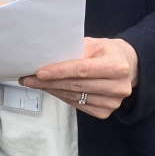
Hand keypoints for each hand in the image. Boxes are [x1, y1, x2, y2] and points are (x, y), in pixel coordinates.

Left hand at [20, 37, 139, 119]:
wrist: (126, 67)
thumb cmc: (106, 52)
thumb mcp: (94, 43)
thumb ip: (74, 49)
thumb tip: (46, 55)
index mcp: (117, 66)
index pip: (82, 70)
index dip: (59, 72)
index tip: (39, 72)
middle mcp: (118, 87)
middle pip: (76, 85)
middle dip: (48, 82)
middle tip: (27, 78)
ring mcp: (113, 103)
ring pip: (74, 97)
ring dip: (51, 90)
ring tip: (34, 83)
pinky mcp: (105, 112)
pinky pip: (76, 105)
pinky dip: (60, 96)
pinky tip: (50, 89)